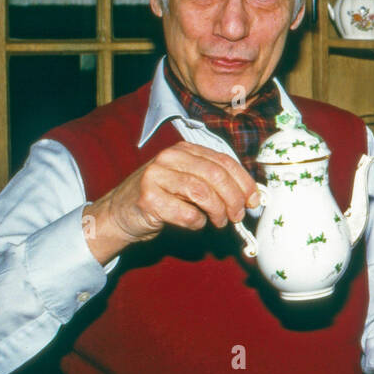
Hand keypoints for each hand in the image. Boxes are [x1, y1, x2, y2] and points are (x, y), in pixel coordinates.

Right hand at [82, 142, 257, 263]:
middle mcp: (169, 158)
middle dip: (234, 199)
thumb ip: (214, 183)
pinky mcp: (148, 199)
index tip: (254, 200)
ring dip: (218, 212)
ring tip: (219, 222)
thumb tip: (252, 196)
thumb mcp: (187, 182)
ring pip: (202, 193)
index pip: (223, 161)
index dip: (244, 182)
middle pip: (215, 175)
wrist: (119, 214)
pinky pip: (185, 213)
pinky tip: (195, 224)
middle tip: (238, 216)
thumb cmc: (161, 199)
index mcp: (184, 150)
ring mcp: (156, 176)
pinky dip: (197, 222)